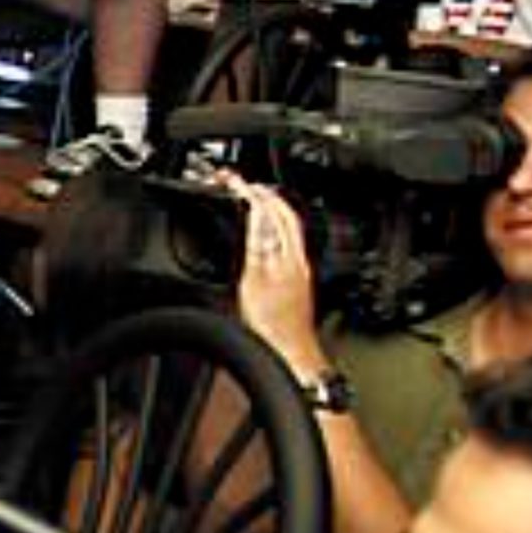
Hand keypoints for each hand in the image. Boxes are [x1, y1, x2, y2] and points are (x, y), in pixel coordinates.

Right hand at [221, 175, 331, 379]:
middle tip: (243, 184)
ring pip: (287, 228)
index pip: (272, 210)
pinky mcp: (295, 281)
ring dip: (269, 210)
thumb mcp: (254, 279)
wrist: (288, 352)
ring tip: (252, 201)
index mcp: (287, 253)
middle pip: (285, 215)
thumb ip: (255, 244)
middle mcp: (297, 258)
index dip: (253, 191)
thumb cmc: (271, 325)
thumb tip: (255, 214)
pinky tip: (262, 236)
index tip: (234, 180)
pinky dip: (271, 229)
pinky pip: (286, 243)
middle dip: (264, 195)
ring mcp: (298, 270)